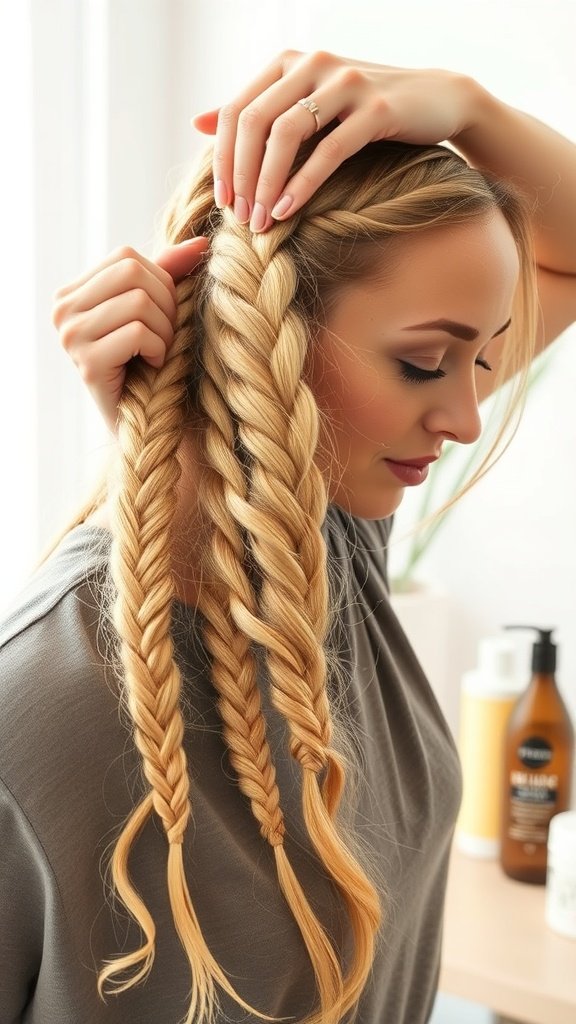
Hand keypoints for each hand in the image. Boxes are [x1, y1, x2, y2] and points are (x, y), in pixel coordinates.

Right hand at [52, 238, 207, 433]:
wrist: (145, 422)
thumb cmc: (150, 363)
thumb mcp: (157, 311)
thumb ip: (171, 273)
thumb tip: (201, 241)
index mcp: (72, 292)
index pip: (127, 257)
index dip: (160, 282)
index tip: (163, 316)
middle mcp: (62, 311)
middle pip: (133, 275)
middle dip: (166, 305)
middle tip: (166, 337)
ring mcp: (70, 338)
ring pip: (139, 302)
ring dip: (165, 331)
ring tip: (159, 352)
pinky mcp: (86, 364)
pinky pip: (138, 333)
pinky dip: (159, 350)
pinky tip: (153, 366)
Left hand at [192, 49, 475, 232]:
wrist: (436, 100)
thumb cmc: (364, 110)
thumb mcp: (306, 105)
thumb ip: (256, 111)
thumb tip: (198, 122)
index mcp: (288, 63)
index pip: (236, 110)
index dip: (222, 158)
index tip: (223, 201)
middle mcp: (311, 64)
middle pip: (254, 122)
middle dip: (240, 176)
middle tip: (239, 219)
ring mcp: (344, 83)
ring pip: (286, 134)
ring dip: (266, 184)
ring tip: (262, 222)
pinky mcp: (375, 109)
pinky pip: (328, 151)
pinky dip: (303, 184)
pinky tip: (288, 211)